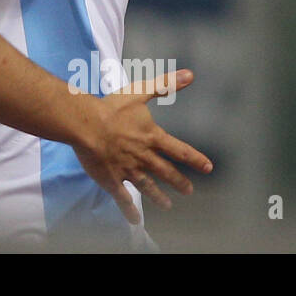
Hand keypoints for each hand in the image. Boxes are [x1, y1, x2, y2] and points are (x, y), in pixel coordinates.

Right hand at [71, 69, 212, 224]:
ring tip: (167, 205)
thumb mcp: (140, 92)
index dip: (195, 159)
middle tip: (189, 191)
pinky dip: (129, 210)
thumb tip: (190, 75)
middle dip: (179, 182)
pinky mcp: (112, 180)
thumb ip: (165, 85)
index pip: (179, 151)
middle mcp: (144, 157)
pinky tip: (135, 220)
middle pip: (166, 172)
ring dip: (159, 196)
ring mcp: (129, 170)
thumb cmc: (112, 108)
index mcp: (152, 138)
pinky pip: (123, 198)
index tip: (208, 168)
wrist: (86, 124)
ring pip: (148, 186)